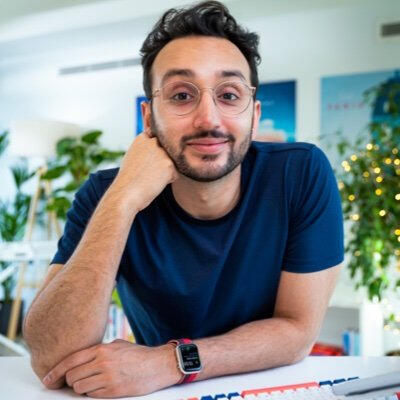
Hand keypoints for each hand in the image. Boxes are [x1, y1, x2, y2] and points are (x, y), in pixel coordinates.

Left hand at [42, 339, 181, 397]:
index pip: (71, 360)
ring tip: (91, 382)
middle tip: (75, 380)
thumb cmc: (138, 354)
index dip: (55, 371)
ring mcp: (108, 378)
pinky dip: (92, 393)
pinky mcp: (113, 391)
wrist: (158, 365)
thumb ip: (99, 350)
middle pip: (72, 376)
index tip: (47, 379)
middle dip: (70, 380)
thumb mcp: (117, 345)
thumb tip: (82, 358)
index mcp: (102, 349)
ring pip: (79, 387)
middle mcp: (103, 363)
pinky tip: (100, 387)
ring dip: (81, 387)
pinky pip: (92, 395)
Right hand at [113, 131, 177, 211]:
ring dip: (165, 172)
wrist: (125, 194)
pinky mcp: (169, 165)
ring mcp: (161, 152)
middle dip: (162, 162)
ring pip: (173, 163)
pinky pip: (175, 174)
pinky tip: (154, 183)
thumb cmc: (129, 179)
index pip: (159, 140)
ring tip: (150, 177)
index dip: (156, 153)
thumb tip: (159, 145)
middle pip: (168, 152)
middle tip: (148, 173)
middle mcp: (153, 142)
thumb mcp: (134, 156)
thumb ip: (147, 149)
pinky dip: (168, 181)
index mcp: (143, 138)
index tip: (147, 163)